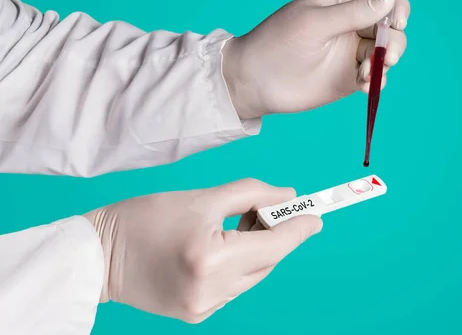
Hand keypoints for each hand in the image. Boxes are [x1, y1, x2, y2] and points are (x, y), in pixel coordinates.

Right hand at [84, 179, 321, 323]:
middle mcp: (212, 290)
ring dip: (255, 251)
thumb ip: (250, 194)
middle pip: (267, 262)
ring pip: (252, 276)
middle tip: (271, 211)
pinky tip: (222, 247)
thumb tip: (287, 197)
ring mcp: (203, 308)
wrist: (96, 255)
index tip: (317, 217)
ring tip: (238, 225)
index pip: (274, 244)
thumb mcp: (200, 197)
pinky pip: (233, 288)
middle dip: (275, 235)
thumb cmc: (143, 219)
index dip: (299, 229)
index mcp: (212, 258)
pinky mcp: (196, 314)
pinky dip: (237, 267)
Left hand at [222, 0, 409, 119]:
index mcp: (340, 1)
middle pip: (389, 25)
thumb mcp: (315, 22)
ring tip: (367, 74)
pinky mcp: (348, 77)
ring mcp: (349, 52)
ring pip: (386, 52)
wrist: (255, 82)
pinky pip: (375, 76)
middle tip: (387, 56)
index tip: (396, 23)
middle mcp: (349, 25)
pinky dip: (376, 81)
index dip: (395, 6)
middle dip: (394, 40)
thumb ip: (354, 12)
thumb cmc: (278, 44)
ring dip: (385, 62)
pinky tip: (363, 85)